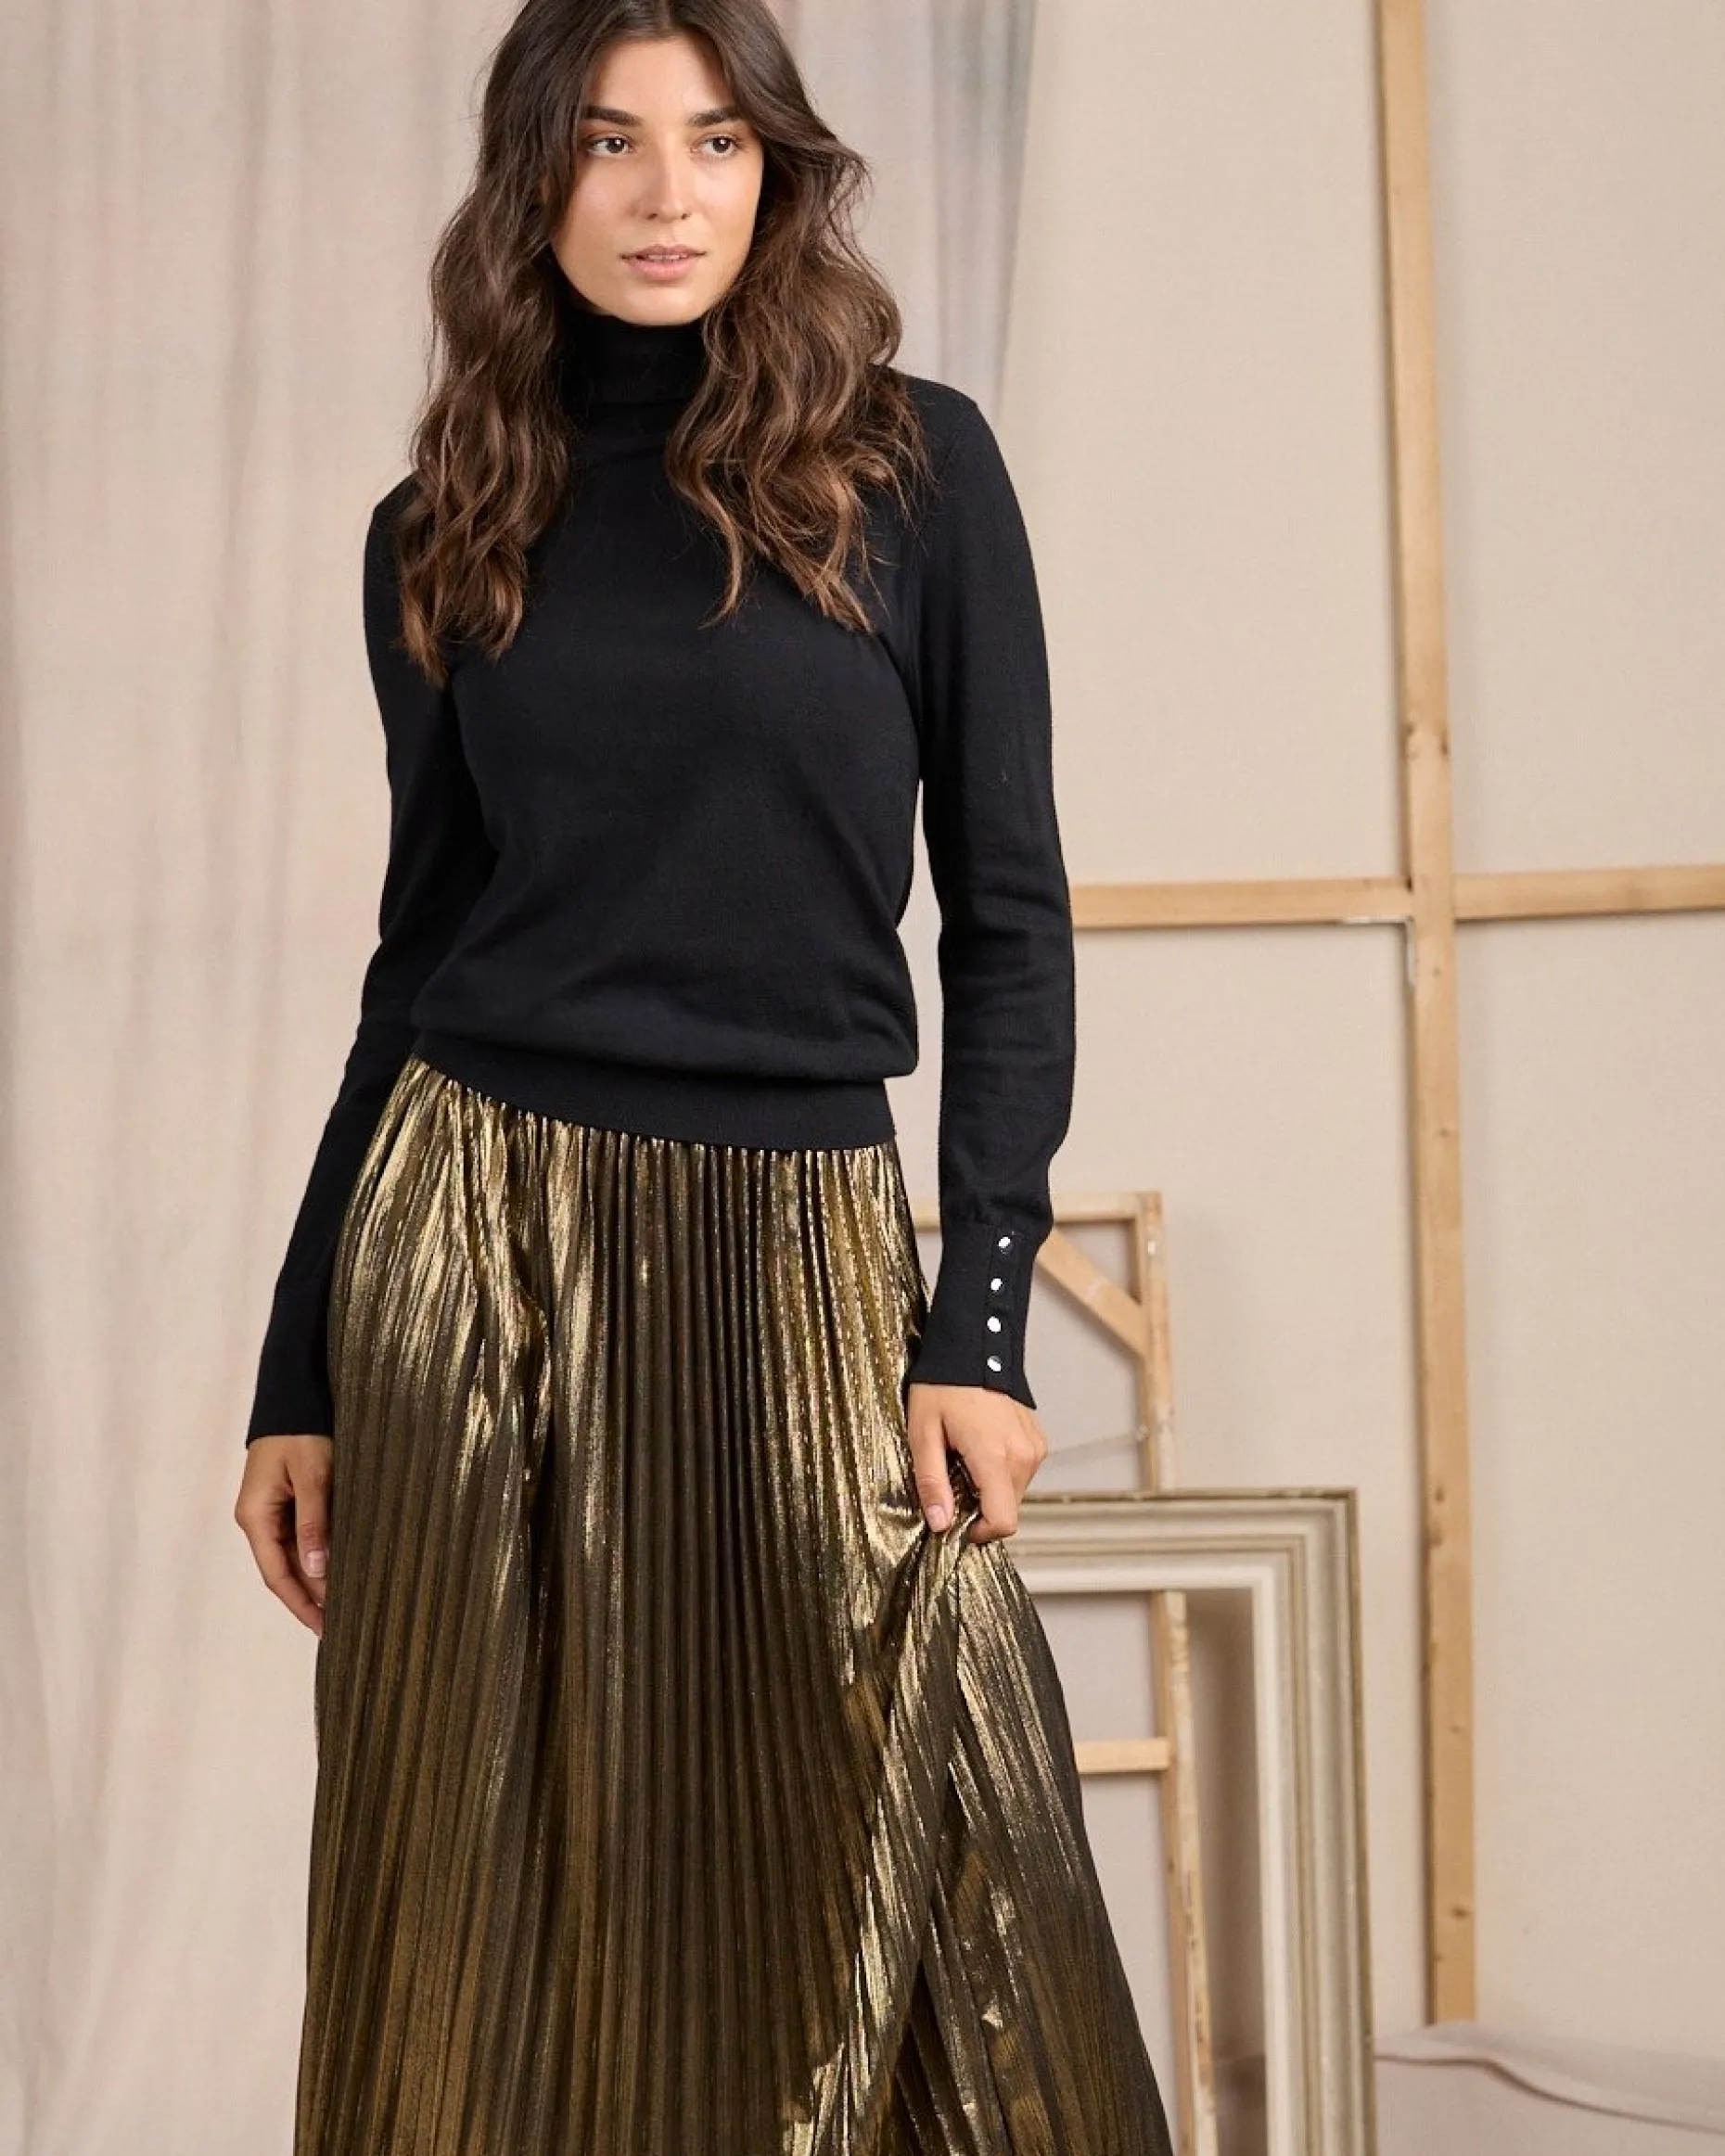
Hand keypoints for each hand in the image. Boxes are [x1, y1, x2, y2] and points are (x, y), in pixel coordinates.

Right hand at [235, 1434, 333, 1635]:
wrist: (294, 1395)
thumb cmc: (302, 1431)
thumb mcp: (312, 1476)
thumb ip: (313, 1523)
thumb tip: (316, 1571)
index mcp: (255, 1516)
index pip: (276, 1574)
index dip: (300, 1604)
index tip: (324, 1627)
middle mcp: (258, 1519)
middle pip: (284, 1570)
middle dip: (311, 1598)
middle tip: (343, 1624)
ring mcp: (270, 1511)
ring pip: (293, 1556)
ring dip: (316, 1579)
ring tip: (345, 1604)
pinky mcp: (286, 1501)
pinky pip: (300, 1537)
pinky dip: (318, 1556)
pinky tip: (338, 1570)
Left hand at [905, 1381, 1048, 1545]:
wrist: (973, 1345)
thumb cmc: (943, 1385)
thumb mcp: (923, 1433)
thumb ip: (932, 1483)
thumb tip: (940, 1523)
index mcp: (994, 1456)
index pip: (1003, 1521)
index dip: (979, 1532)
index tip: (957, 1523)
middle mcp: (1023, 1455)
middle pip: (1008, 1509)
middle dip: (980, 1507)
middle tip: (953, 1480)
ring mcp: (1034, 1446)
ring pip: (1015, 1492)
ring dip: (990, 1488)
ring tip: (965, 1458)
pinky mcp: (1037, 1440)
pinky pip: (1021, 1472)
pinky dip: (1001, 1471)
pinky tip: (981, 1447)